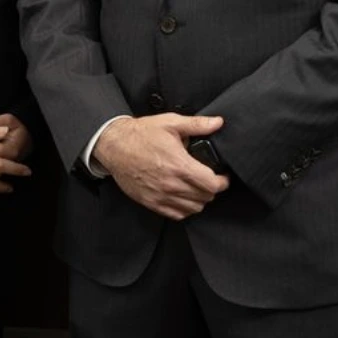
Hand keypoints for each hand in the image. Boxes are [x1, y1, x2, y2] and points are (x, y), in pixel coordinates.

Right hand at [94, 113, 229, 220]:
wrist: (115, 146)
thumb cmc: (141, 134)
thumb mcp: (171, 122)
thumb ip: (197, 124)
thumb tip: (218, 122)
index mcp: (180, 165)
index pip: (212, 185)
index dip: (223, 182)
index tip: (223, 176)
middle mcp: (172, 184)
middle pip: (205, 198)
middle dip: (212, 189)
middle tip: (211, 179)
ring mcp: (161, 196)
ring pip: (193, 209)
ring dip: (200, 200)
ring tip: (199, 188)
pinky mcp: (151, 202)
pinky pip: (176, 214)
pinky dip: (185, 209)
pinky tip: (184, 197)